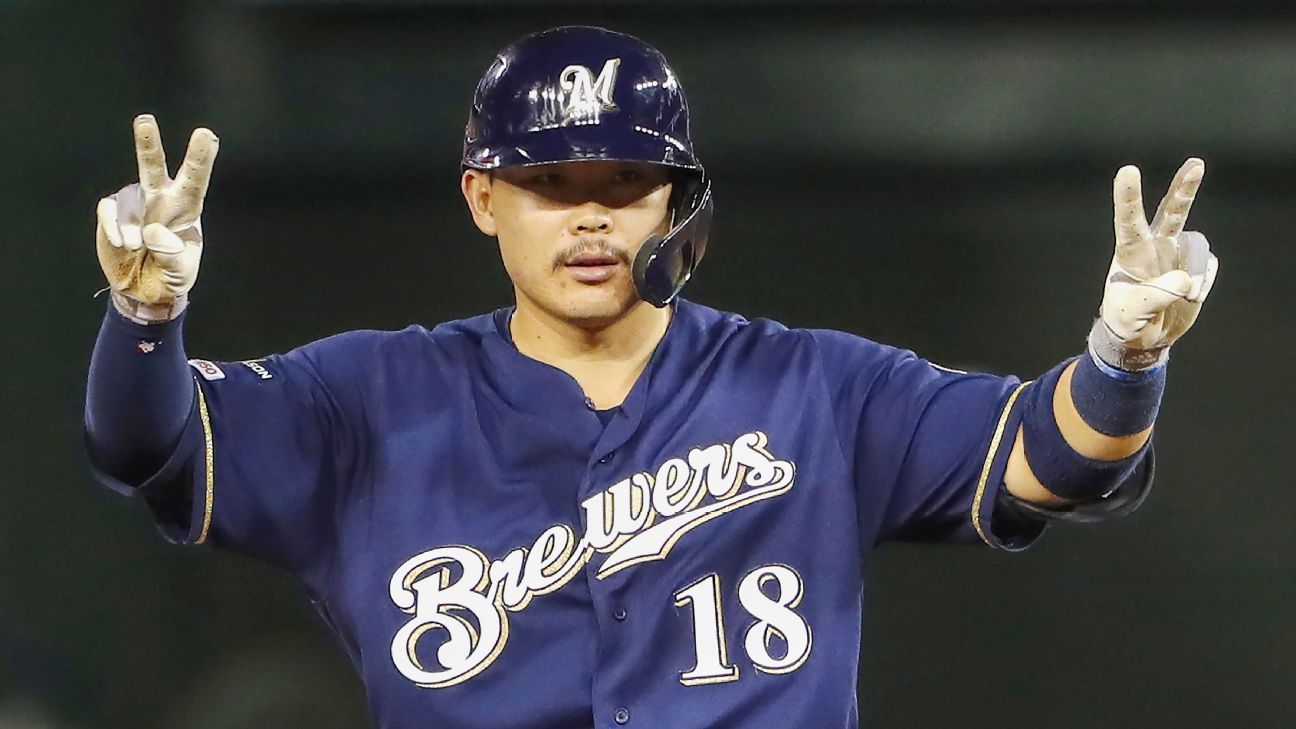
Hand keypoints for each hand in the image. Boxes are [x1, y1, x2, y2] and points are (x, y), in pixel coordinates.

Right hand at [96, 114, 217, 317]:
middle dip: (148, 144)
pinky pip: (108, 210)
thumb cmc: (172, 275)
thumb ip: (171, 255)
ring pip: (127, 197)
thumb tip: (152, 231)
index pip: (195, 180)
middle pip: (153, 167)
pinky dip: (113, 227)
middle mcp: (160, 199)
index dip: (200, 158)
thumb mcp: (180, 272)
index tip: (207, 135)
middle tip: (144, 120)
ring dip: (131, 227)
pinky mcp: (112, 213)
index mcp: (186, 208)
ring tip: (136, 248)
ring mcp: (134, 204)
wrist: (146, 291)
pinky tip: (121, 244)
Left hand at [1095, 157, 1219, 368]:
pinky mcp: (1197, 265)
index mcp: (1130, 252)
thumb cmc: (1127, 319)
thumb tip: (1185, 279)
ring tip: (1184, 296)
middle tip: (1196, 164)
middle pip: (1171, 211)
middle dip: (1184, 188)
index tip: (1127, 170)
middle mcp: (1155, 245)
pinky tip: (1190, 296)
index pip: (1128, 221)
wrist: (1143, 335)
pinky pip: (1209, 266)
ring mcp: (1177, 253)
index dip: (1128, 197)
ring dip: (1196, 275)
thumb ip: (1155, 296)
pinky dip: (1204, 284)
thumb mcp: (1131, 313)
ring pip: (1198, 247)